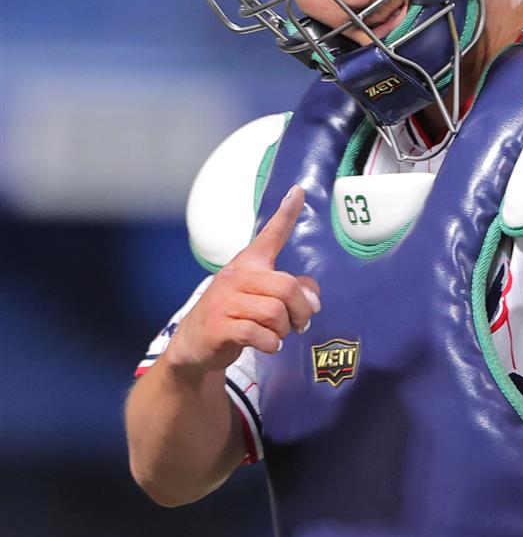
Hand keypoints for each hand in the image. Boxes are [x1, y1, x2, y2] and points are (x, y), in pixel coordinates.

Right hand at [164, 185, 319, 377]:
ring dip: (284, 330)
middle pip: (287, 287)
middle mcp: (236, 276)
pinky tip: (267, 344)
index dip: (286, 214)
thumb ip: (291, 291)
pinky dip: (270, 343)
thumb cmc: (234, 316)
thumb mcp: (261, 298)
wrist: (195, 346)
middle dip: (301, 310)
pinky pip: (259, 334)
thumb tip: (313, 300)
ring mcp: (224, 300)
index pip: (270, 234)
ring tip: (277, 333)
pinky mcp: (219, 326)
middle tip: (300, 323)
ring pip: (275, 312)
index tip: (299, 191)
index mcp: (249, 264)